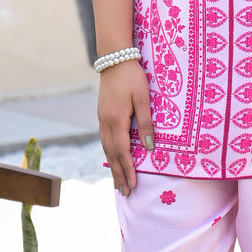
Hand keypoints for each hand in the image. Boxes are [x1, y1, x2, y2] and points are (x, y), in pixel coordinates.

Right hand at [97, 60, 154, 195]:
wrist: (115, 58)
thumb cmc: (132, 77)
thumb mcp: (143, 98)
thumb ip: (146, 122)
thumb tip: (149, 147)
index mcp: (116, 120)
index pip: (122, 152)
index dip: (128, 170)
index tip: (133, 185)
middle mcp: (106, 123)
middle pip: (112, 154)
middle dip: (119, 174)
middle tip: (125, 192)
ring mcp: (102, 118)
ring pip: (106, 148)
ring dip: (113, 166)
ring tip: (118, 182)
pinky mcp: (102, 114)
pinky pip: (105, 139)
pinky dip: (109, 153)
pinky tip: (113, 158)